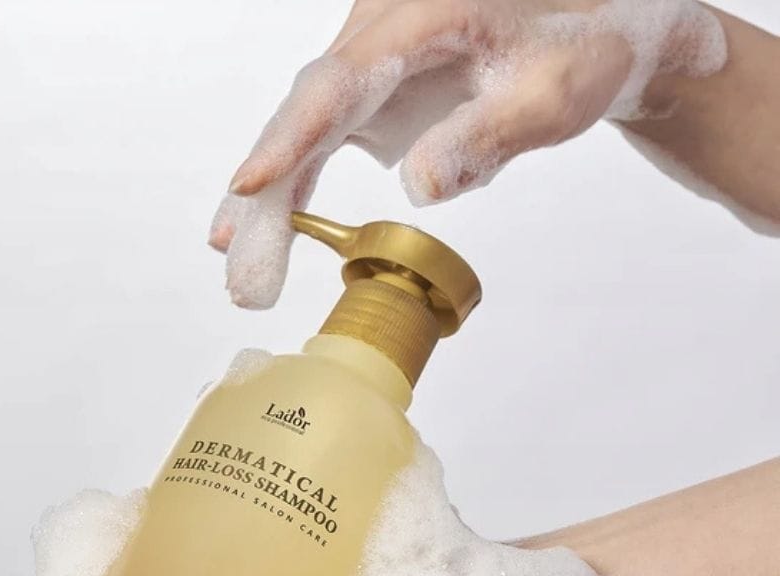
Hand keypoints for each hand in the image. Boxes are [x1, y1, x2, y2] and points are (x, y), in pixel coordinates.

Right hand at [209, 0, 724, 307]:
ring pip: (303, 129)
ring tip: (243, 272)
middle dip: (267, 202)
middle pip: (305, 115)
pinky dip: (292, 186)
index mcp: (421, 13)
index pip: (339, 83)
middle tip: (247, 282)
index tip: (251, 188)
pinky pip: (320, 136)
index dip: (291, 139)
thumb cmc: (586, 44)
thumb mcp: (556, 93)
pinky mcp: (374, 89)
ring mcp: (371, 57)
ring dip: (268, 204)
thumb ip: (489, 135)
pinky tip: (267, 229)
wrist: (599, 23)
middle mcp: (380, 28)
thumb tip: (417, 186)